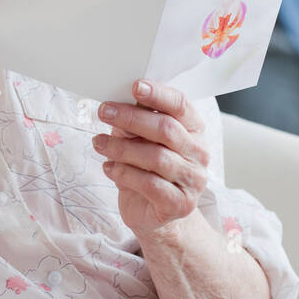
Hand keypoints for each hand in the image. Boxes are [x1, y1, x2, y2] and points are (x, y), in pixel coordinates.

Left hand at [94, 80, 211, 241]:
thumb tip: (117, 102)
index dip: (158, 94)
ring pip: (156, 157)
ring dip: (122, 147)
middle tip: (103, 111)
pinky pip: (150, 185)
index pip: (181, 105)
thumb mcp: (140, 139)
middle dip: (131, 118)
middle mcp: (199, 153)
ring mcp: (193, 180)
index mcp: (194, 129)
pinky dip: (124, 173)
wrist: (153, 212)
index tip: (135, 86)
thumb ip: (136, 121)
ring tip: (99, 143)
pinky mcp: (180, 204)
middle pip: (166, 129)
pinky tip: (108, 168)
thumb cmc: (146, 169)